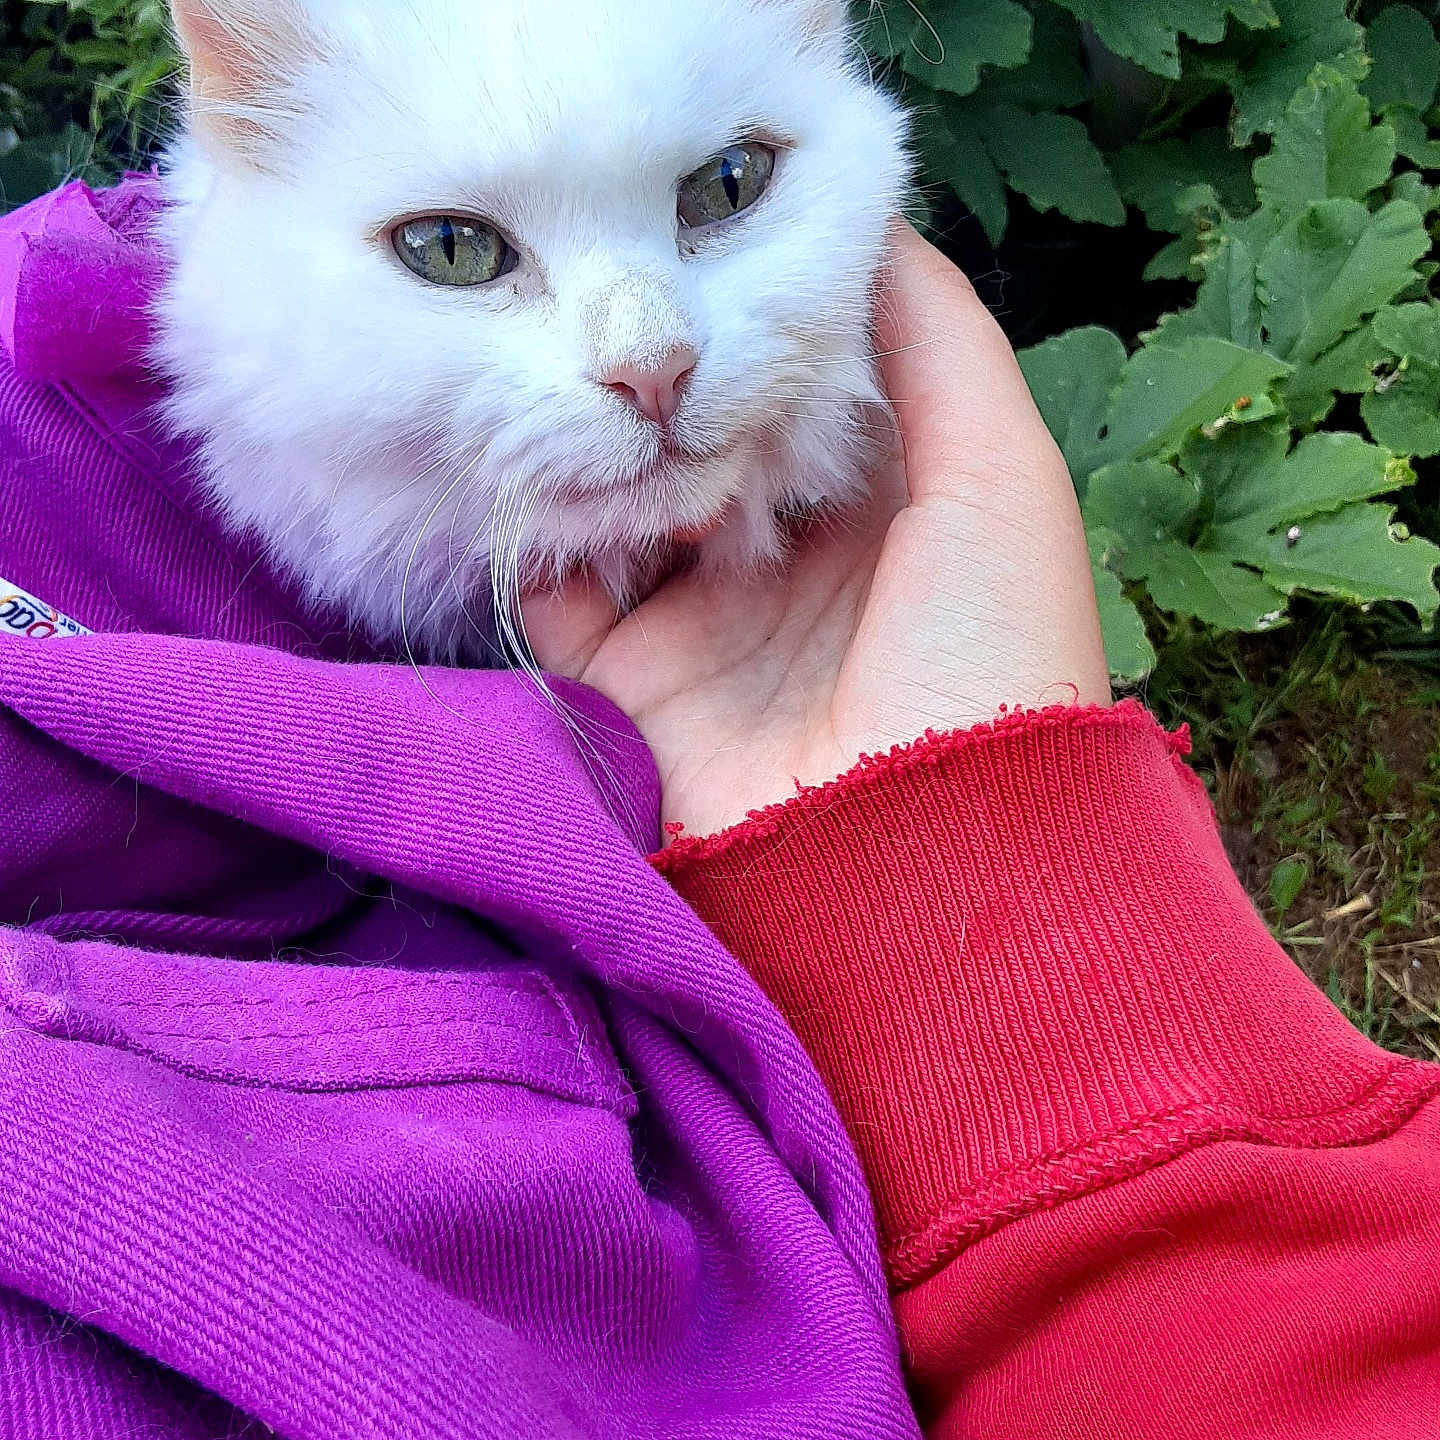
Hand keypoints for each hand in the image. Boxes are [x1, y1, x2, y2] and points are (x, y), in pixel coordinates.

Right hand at [523, 223, 1110, 840]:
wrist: (917, 859)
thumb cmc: (987, 654)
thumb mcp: (1003, 476)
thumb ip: (941, 345)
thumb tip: (866, 227)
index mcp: (888, 516)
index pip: (807, 391)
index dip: (764, 319)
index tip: (710, 241)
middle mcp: (793, 566)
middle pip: (709, 438)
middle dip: (673, 376)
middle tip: (630, 305)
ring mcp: (709, 627)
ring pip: (628, 502)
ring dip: (606, 443)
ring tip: (585, 378)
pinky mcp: (635, 688)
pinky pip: (564, 591)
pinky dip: (545, 531)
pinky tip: (547, 468)